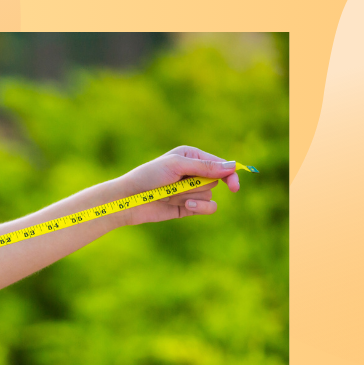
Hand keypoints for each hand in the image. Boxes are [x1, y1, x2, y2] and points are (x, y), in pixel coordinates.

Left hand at [115, 145, 240, 225]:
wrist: (129, 199)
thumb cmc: (149, 177)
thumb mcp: (177, 166)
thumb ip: (205, 167)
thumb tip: (233, 166)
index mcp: (192, 156)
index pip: (220, 164)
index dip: (230, 174)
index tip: (234, 186)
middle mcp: (194, 172)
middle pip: (215, 180)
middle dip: (196, 185)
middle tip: (175, 184)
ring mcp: (191, 190)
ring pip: (209, 195)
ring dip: (190, 196)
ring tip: (170, 194)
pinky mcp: (188, 207)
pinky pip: (207, 208)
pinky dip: (200, 208)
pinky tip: (185, 207)